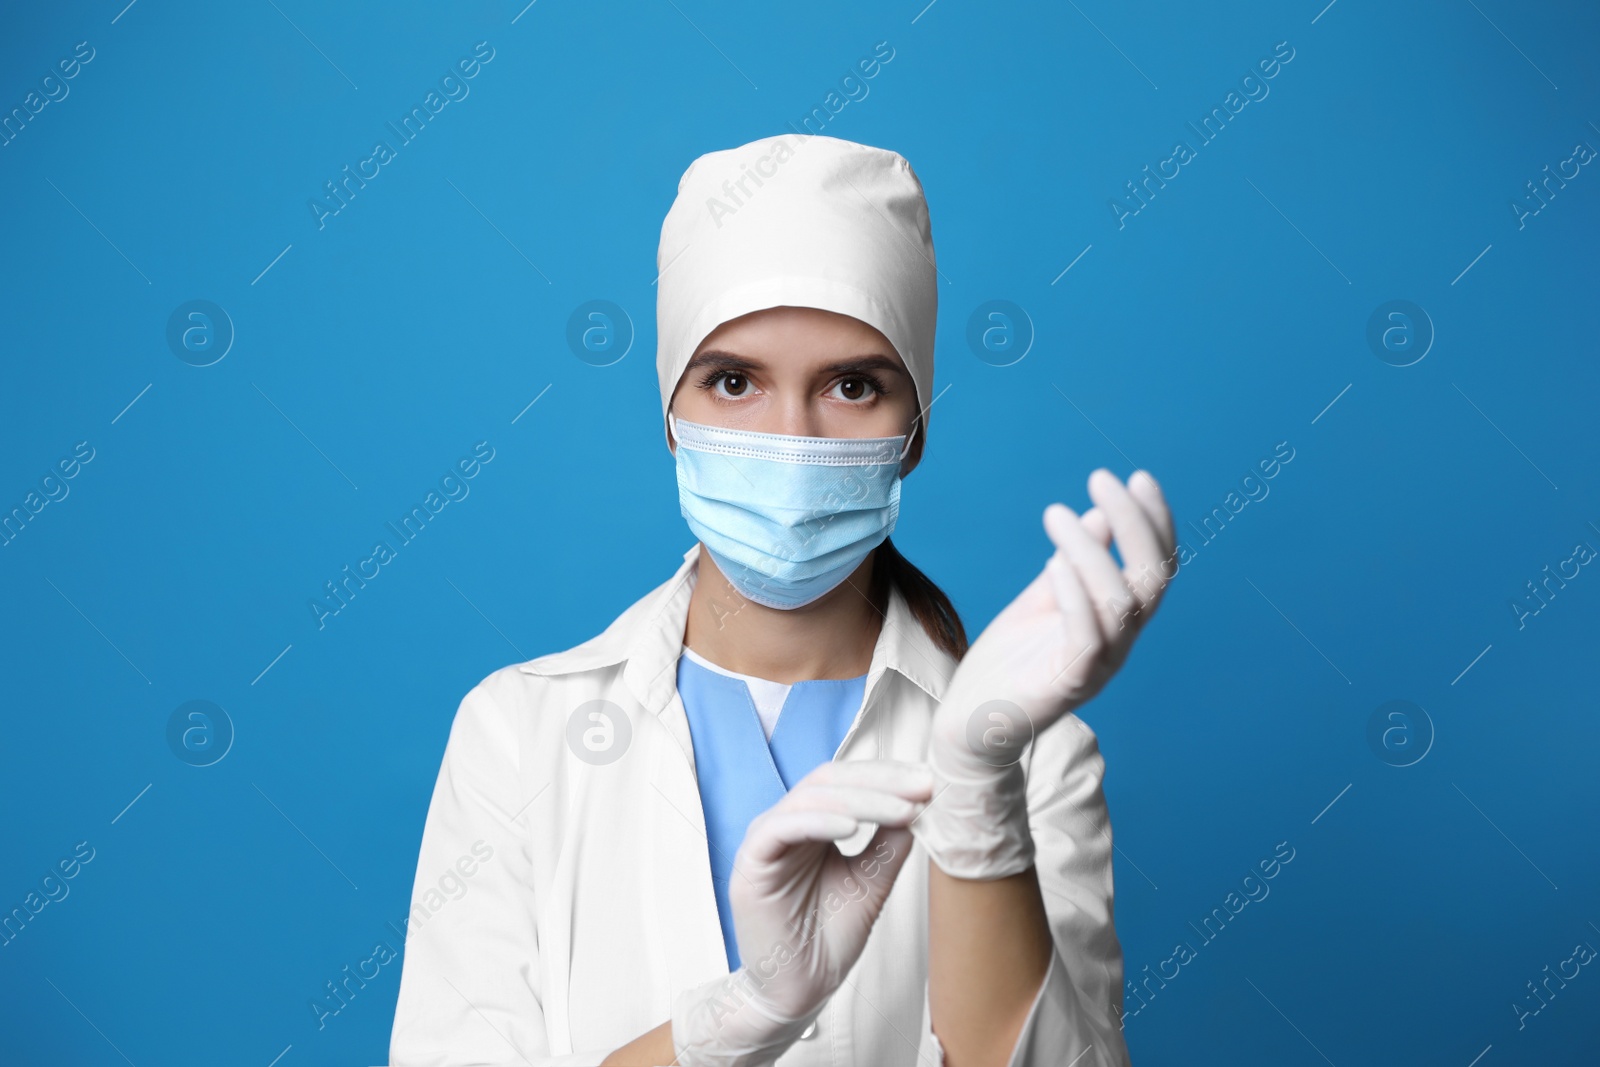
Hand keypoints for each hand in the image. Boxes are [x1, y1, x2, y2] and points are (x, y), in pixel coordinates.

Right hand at [671, 759, 932, 1065]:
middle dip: (881, 780)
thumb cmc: (828, 940)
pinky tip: (852, 827)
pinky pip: (780, 829)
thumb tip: (916, 805)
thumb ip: (887, 845)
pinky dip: (818, 821)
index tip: (930, 782)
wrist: (800, 991)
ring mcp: (765, 841)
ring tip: (902, 810)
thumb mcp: (870, 883)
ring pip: (810, 797)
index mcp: (812, 823)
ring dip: (861, 799)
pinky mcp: (750, 864)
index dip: (888, 776)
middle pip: (830, 779)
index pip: (848, 781)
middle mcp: (786, 824)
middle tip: (922, 787)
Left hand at [934, 468, 1176, 765]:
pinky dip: (1075, 597)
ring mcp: (1099, 666)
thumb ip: (1074, 562)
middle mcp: (1120, 642)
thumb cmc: (1010, 661)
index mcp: (1118, 620)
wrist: (972, 721)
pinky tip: (1053, 563)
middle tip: (1103, 479)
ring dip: (1092, 552)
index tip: (1137, 477)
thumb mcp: (1043, 598)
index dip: (1154, 522)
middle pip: (1151, 579)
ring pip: (1120, 604)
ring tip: (1057, 515)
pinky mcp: (1068, 685)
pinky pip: (1086, 639)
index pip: (1157, 567)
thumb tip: (1099, 515)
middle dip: (1134, 523)